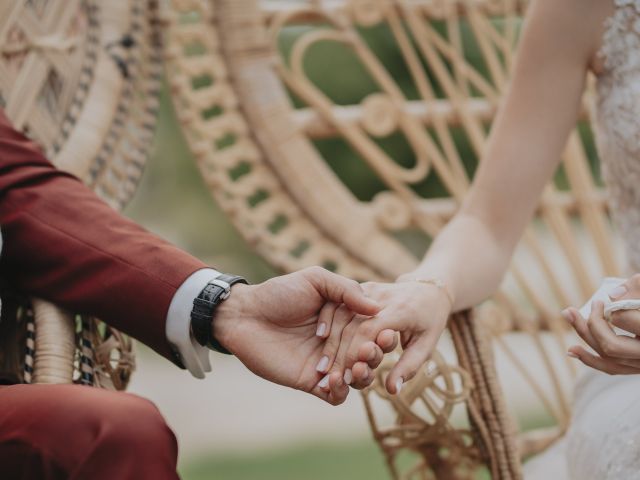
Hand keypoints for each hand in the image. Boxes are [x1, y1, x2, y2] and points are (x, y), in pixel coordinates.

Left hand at [212, 267, 381, 404]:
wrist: (246, 315)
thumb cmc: (279, 293)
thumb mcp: (315, 280)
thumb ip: (346, 291)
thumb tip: (377, 307)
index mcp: (345, 319)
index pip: (372, 330)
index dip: (381, 334)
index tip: (386, 333)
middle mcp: (340, 342)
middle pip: (369, 356)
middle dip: (374, 356)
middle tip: (368, 352)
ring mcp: (327, 363)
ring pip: (357, 378)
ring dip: (362, 376)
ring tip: (354, 368)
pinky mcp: (311, 382)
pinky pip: (336, 396)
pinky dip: (340, 392)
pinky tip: (332, 380)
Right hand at [322, 280, 451, 394]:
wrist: (429, 288)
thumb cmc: (429, 321)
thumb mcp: (427, 345)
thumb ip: (409, 367)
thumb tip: (392, 390)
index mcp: (401, 310)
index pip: (369, 331)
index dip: (354, 354)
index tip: (347, 377)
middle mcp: (382, 297)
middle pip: (352, 324)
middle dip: (339, 352)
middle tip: (330, 376)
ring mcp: (370, 289)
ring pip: (342, 313)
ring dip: (331, 339)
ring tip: (324, 364)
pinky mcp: (361, 288)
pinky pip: (340, 303)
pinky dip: (328, 319)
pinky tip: (321, 337)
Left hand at [565, 275, 639, 373]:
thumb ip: (638, 286)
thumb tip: (612, 294)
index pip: (628, 321)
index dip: (612, 310)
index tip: (604, 300)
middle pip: (611, 345)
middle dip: (591, 324)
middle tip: (586, 306)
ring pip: (608, 358)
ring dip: (584, 337)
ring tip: (568, 314)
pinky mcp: (639, 369)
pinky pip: (612, 368)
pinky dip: (591, 360)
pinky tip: (573, 350)